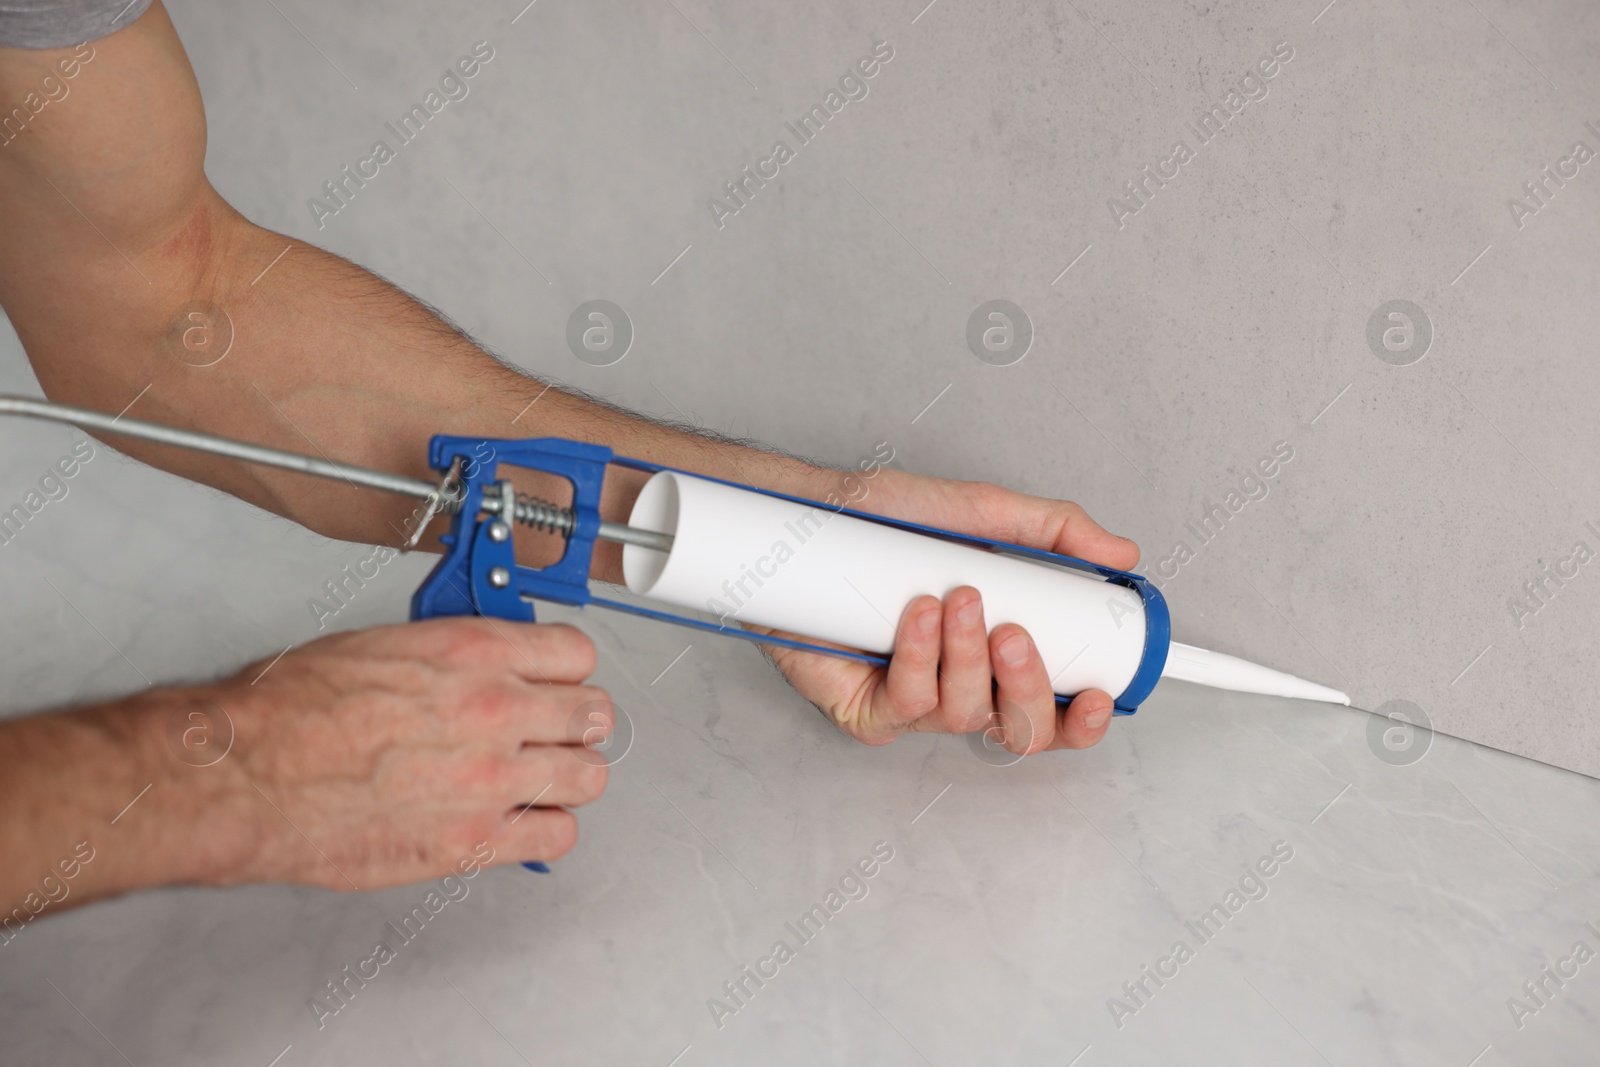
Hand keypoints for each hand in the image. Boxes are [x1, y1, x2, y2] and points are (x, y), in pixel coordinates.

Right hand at [127, 618, 611, 891]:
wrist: (247, 774)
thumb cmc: (290, 709)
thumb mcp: (382, 644)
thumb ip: (450, 657)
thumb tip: (480, 663)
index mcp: (474, 652)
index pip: (576, 653)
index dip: (568, 670)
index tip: (558, 681)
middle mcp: (496, 711)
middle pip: (594, 715)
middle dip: (577, 723)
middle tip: (555, 732)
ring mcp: (492, 779)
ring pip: (588, 777)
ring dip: (570, 777)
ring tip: (543, 779)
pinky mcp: (473, 840)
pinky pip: (557, 836)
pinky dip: (547, 830)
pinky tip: (522, 823)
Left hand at [764, 469, 1139, 754]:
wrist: (812, 517)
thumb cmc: (886, 522)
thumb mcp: (982, 514)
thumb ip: (1054, 531)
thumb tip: (1120, 555)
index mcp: (996, 656)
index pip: (1054, 710)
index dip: (1082, 719)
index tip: (1096, 694)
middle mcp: (959, 688)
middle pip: (1019, 731)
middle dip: (1024, 686)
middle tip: (1011, 633)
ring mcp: (912, 704)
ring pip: (963, 715)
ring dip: (966, 657)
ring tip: (954, 599)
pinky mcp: (865, 711)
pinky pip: (906, 705)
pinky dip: (918, 658)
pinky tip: (915, 617)